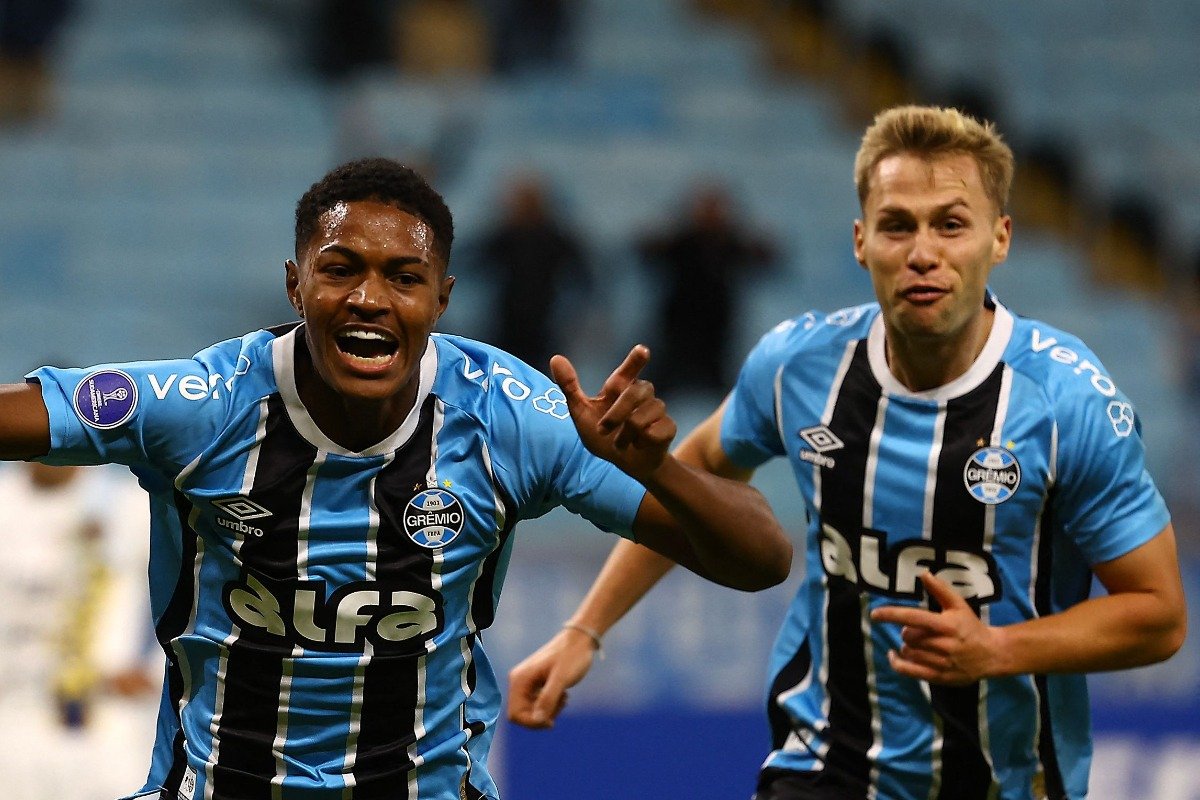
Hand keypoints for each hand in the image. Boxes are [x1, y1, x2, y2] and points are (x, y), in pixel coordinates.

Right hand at [506, 627, 598, 728]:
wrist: (581, 640)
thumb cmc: (571, 655)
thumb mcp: (561, 678)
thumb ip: (548, 698)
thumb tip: (538, 720)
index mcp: (520, 679)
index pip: (515, 714)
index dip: (531, 723)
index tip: (551, 721)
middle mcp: (520, 681)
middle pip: (523, 715)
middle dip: (542, 716)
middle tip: (562, 704)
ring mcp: (528, 683)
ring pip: (532, 711)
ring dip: (549, 710)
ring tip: (564, 697)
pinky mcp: (537, 684)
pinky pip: (538, 704)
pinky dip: (551, 705)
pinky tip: (563, 695)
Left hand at [550, 345, 675, 482]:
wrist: (625, 464)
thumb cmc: (604, 436)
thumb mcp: (581, 413)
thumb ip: (570, 386)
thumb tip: (555, 358)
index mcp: (620, 387)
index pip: (629, 369)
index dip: (636, 360)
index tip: (642, 351)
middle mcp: (641, 394)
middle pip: (634, 393)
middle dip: (616, 415)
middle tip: (602, 430)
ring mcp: (657, 409)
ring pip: (640, 418)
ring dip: (624, 436)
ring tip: (621, 442)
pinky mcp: (667, 427)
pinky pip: (654, 432)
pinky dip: (641, 443)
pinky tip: (640, 444)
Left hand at [870, 572, 1007, 684]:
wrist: (992, 654)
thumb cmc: (971, 626)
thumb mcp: (959, 605)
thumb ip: (940, 589)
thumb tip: (923, 573)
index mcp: (947, 625)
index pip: (914, 617)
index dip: (892, 615)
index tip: (874, 614)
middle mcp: (944, 645)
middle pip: (909, 637)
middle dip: (907, 632)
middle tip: (915, 630)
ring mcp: (942, 663)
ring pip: (909, 653)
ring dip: (906, 647)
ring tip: (915, 643)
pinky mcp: (940, 677)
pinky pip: (911, 672)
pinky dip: (898, 664)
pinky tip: (894, 656)